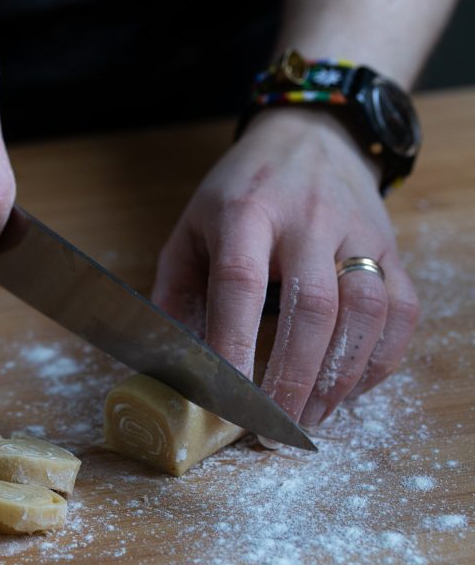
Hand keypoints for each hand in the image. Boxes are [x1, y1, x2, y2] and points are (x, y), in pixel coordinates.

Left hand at [151, 108, 419, 429]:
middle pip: (312, 305)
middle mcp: (307, 218)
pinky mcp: (392, 247)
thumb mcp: (193, 225)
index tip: (225, 400)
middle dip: (293, 377)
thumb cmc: (242, 190)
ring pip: (365, 311)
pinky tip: (350, 388)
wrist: (312, 134)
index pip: (241, 282)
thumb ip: (176, 291)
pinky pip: (400, 311)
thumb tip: (163, 364)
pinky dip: (380, 360)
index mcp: (246, 210)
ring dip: (339, 376)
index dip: (234, 344)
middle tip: (272, 429)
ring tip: (310, 419)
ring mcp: (357, 231)